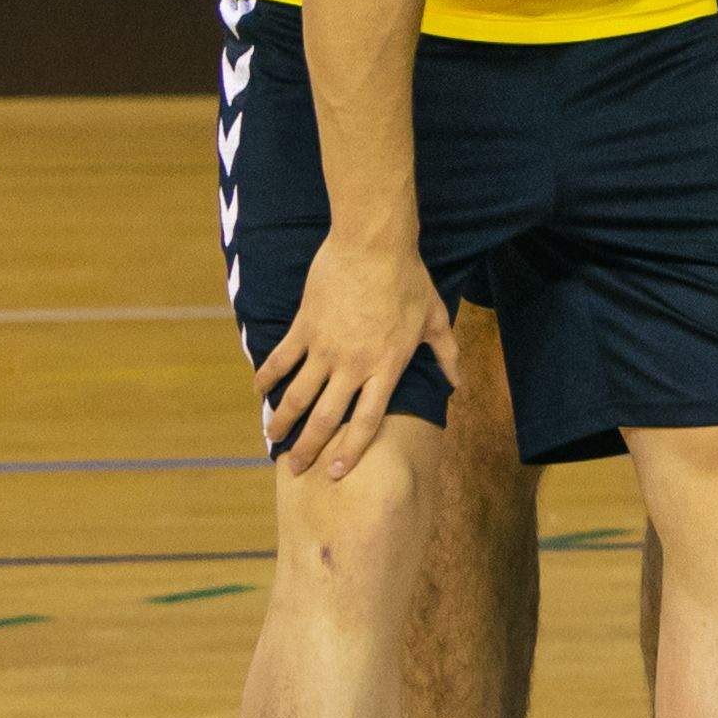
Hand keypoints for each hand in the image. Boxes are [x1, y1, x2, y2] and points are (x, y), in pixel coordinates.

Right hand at [253, 228, 447, 478]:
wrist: (373, 246)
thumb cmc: (409, 280)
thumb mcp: (435, 319)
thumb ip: (446, 354)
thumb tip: (458, 381)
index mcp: (386, 368)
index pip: (367, 420)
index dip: (352, 449)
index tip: (337, 472)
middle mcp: (353, 365)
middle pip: (327, 417)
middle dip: (310, 447)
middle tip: (296, 468)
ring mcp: (325, 348)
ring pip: (298, 394)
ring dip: (283, 419)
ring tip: (273, 438)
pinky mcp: (304, 327)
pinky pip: (281, 359)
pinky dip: (267, 376)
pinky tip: (259, 391)